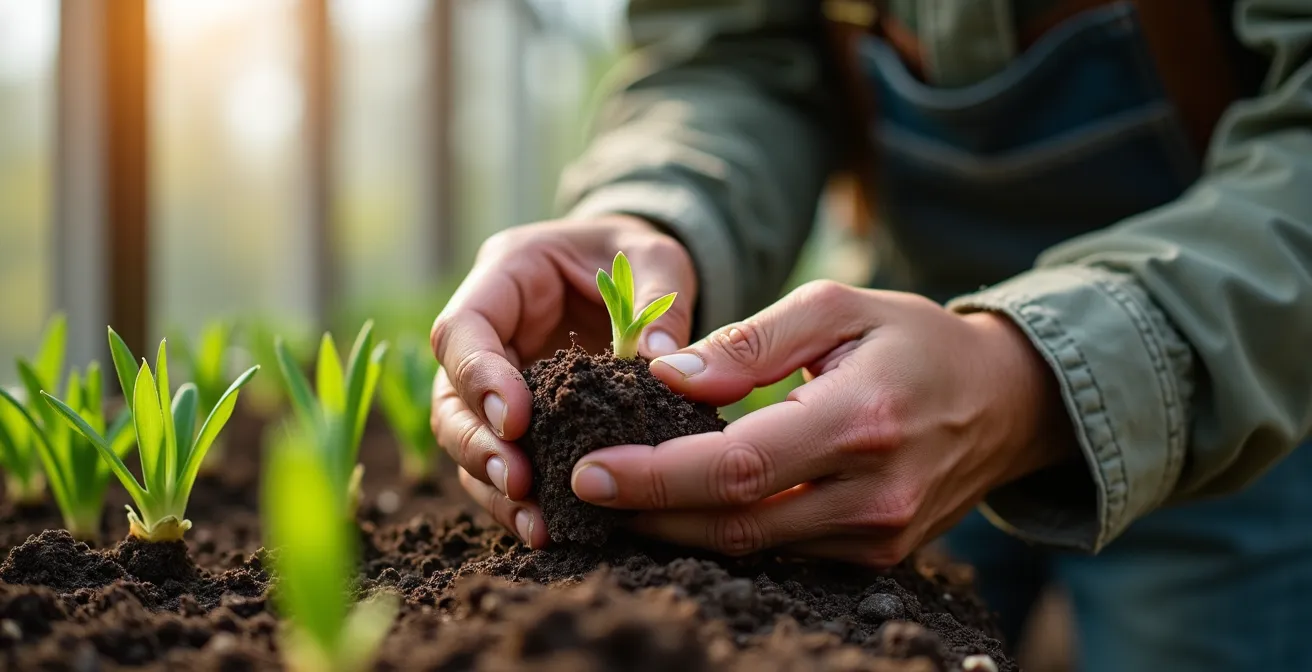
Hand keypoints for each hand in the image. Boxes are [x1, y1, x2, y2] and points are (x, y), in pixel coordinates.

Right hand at [430, 214, 696, 548]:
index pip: (463, 328)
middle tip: (518, 483)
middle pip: (451, 396)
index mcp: (504, 276)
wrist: (636, 273)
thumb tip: (661, 364)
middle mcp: (488, 333)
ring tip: (536, 524)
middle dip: (478, 444)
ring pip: (467, 439)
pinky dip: (520, 500)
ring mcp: (496, 380)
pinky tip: (549, 530)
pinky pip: (505, 461)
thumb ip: (656, 301)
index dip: (479, 377)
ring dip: (493, 484)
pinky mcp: (519, 420)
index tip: (515, 419)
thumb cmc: (636, 256)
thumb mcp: (656, 260)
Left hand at [568, 281, 1075, 565]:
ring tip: (616, 500)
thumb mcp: (838, 307)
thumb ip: (751, 342)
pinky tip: (679, 511)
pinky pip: (783, 552)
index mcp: (863, 420)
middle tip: (581, 492)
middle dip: (647, 513)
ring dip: (676, 530)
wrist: (1007, 403)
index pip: (738, 466)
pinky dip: (724, 534)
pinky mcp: (877, 556)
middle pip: (735, 522)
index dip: (656, 477)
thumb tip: (668, 378)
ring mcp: (879, 535)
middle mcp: (875, 493)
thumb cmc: (915, 340)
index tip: (589, 471)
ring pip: (753, 547)